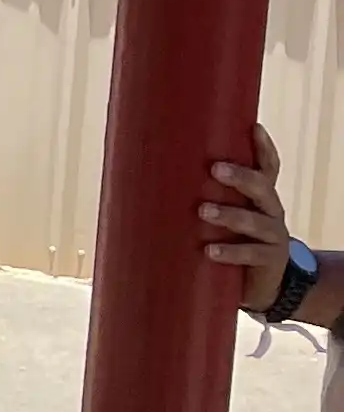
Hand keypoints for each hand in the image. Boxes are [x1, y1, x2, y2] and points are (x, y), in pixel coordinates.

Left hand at [202, 122, 298, 313]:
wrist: (262, 284)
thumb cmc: (230, 239)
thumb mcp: (221, 215)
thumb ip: (196, 195)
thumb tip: (139, 168)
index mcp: (260, 196)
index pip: (268, 167)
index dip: (264, 148)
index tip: (253, 127)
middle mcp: (271, 211)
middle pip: (262, 188)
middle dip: (240, 177)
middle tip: (214, 169)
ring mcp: (273, 236)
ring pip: (255, 221)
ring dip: (229, 215)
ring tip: (203, 211)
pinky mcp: (269, 261)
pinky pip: (250, 255)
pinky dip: (229, 252)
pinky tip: (209, 251)